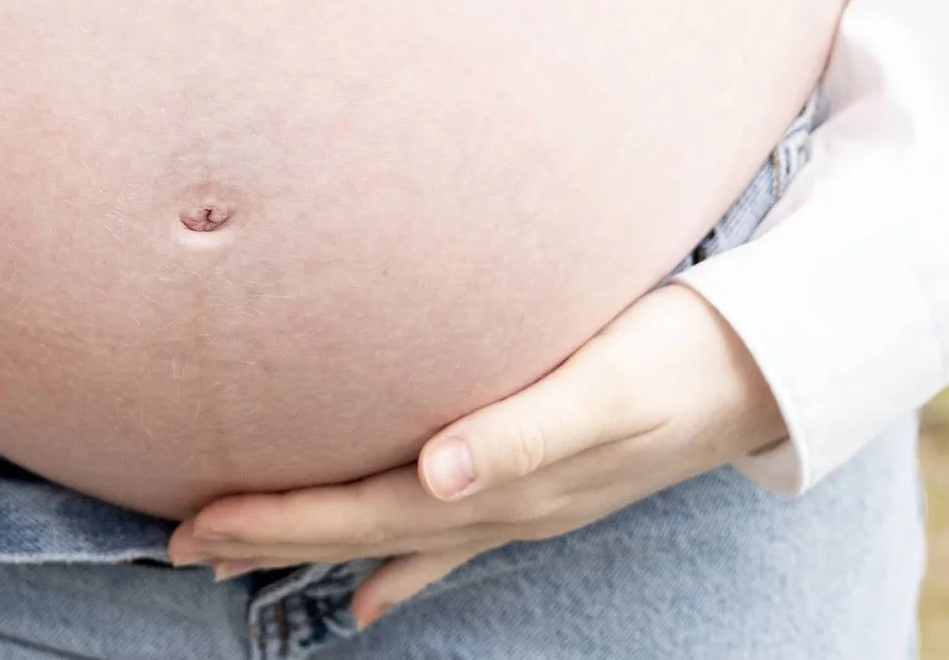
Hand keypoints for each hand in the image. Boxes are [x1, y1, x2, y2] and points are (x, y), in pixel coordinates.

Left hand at [167, 284, 786, 629]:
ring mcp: (527, 503)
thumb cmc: (685, 352)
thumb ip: (521, 431)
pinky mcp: (547, 483)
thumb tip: (434, 478)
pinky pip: (451, 541)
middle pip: (361, 530)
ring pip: (394, 536)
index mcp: (504, 484)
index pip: (362, 510)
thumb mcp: (606, 385)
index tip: (193, 520)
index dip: (276, 518)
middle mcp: (506, 506)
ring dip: (317, 546)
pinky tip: (372, 598)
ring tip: (241, 558)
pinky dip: (402, 567)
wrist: (772, 365)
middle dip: (268, 537)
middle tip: (176, 542)